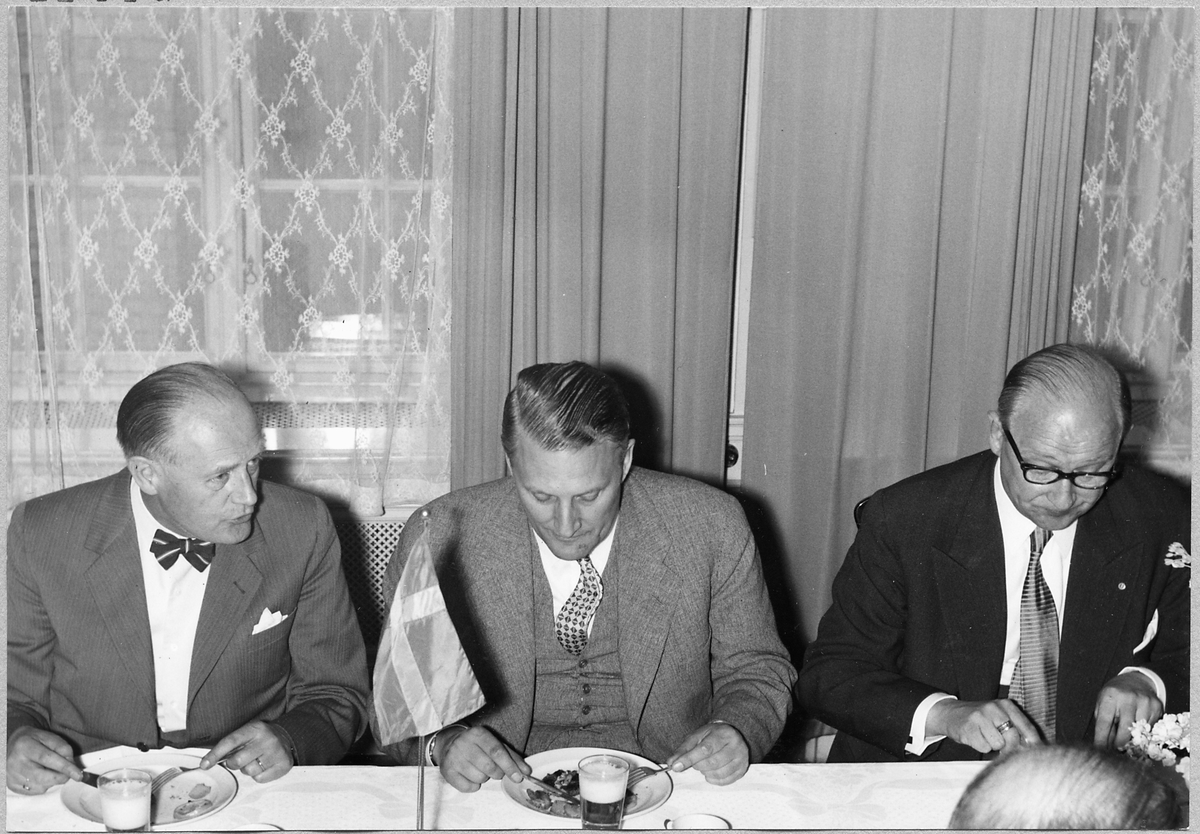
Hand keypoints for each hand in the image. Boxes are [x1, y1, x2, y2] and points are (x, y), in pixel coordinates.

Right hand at [7, 727, 81, 793]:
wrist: (13, 745)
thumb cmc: (35, 741)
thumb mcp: (50, 737)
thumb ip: (63, 749)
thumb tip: (72, 766)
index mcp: (25, 746)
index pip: (48, 758)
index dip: (65, 767)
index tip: (78, 775)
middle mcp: (15, 762)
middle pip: (43, 777)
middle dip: (61, 777)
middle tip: (69, 773)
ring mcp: (12, 776)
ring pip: (41, 786)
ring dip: (52, 781)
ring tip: (48, 769)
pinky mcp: (12, 786)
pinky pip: (35, 791)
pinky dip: (44, 785)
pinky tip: (40, 775)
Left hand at [202, 721, 293, 783]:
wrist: (286, 736)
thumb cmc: (259, 738)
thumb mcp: (246, 734)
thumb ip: (229, 745)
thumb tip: (206, 762)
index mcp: (255, 729)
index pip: (230, 741)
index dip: (215, 754)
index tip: (204, 764)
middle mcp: (267, 739)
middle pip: (238, 760)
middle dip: (234, 763)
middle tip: (239, 759)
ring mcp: (277, 752)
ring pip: (249, 771)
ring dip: (248, 769)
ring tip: (256, 760)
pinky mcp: (283, 764)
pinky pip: (260, 779)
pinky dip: (259, 775)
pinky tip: (264, 766)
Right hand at [436, 726, 529, 792]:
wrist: (448, 744)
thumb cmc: (477, 745)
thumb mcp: (495, 744)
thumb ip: (512, 757)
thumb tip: (526, 772)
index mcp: (478, 734)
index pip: (497, 751)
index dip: (509, 766)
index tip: (518, 777)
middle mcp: (464, 743)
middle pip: (488, 766)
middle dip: (497, 773)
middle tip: (496, 771)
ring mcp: (453, 757)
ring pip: (478, 778)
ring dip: (484, 778)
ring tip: (480, 770)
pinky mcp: (446, 771)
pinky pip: (467, 787)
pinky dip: (473, 785)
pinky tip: (470, 776)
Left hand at [665, 722, 748, 785]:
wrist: (731, 734)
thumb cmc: (712, 736)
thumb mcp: (697, 737)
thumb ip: (684, 750)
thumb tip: (672, 763)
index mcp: (723, 733)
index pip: (705, 749)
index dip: (689, 759)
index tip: (676, 766)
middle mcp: (736, 745)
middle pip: (713, 762)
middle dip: (699, 766)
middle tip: (696, 763)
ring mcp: (741, 758)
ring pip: (719, 773)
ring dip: (706, 773)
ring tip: (704, 766)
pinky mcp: (743, 769)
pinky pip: (725, 781)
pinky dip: (714, 780)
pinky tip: (711, 773)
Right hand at [927, 699, 1041, 754]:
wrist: (950, 713)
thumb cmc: (980, 719)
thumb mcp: (999, 716)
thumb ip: (1016, 729)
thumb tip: (1033, 748)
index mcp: (1006, 704)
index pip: (1027, 727)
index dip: (1033, 743)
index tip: (1036, 754)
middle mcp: (994, 708)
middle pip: (1013, 737)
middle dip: (1010, 747)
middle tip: (1002, 747)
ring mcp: (980, 717)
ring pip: (998, 744)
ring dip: (993, 746)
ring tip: (985, 737)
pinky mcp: (969, 728)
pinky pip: (984, 748)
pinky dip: (981, 747)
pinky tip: (975, 738)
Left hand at [1092, 672, 1161, 749]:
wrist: (1134, 680)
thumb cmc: (1114, 696)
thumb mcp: (1103, 705)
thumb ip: (1104, 725)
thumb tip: (1105, 747)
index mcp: (1109, 697)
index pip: (1104, 723)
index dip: (1102, 739)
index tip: (1101, 751)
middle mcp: (1127, 698)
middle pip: (1125, 731)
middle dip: (1120, 745)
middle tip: (1117, 751)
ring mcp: (1144, 701)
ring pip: (1139, 732)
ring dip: (1133, 738)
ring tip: (1128, 736)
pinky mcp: (1157, 706)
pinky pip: (1150, 728)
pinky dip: (1144, 731)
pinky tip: (1139, 725)